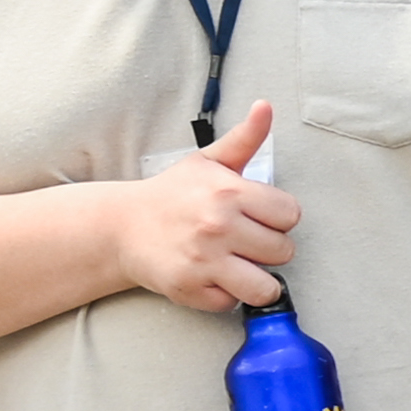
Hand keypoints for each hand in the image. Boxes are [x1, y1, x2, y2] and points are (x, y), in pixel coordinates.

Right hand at [115, 102, 298, 312]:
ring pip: (265, 287)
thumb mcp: (208, 162)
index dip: (277, 218)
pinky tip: (209, 276)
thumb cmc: (172, 195)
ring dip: (254, 279)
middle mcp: (219, 226)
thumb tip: (266, 107)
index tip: (256, 217)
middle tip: (240, 240)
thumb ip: (245, 138)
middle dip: (266, 248)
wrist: (120, 227)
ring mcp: (205, 261)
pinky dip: (224, 295)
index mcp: (230, 193)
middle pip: (283, 251)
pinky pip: (231, 303)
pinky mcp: (190, 289)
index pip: (291, 215)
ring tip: (234, 263)